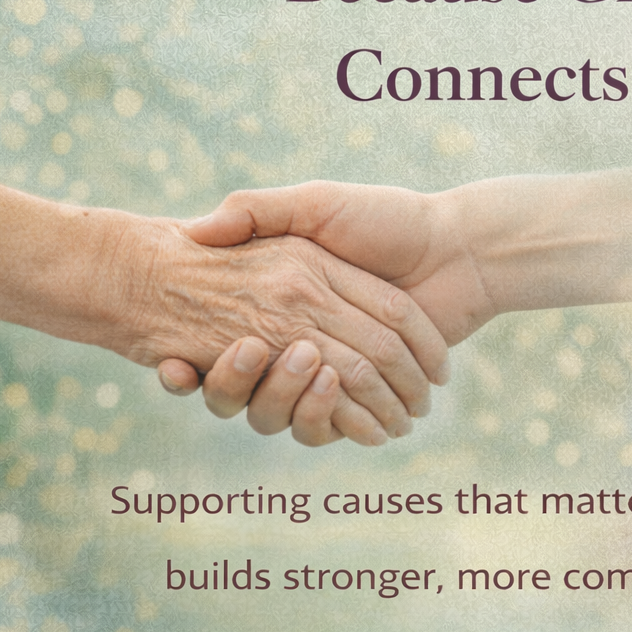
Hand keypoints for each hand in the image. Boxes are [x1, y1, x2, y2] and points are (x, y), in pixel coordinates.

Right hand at [157, 182, 490, 433]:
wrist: (460, 250)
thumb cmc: (388, 219)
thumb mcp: (317, 204)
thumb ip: (260, 209)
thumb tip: (194, 231)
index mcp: (280, 302)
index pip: (221, 340)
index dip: (192, 354)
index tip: (171, 358)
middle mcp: (298, 342)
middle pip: (243, 387)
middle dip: (234, 383)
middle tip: (249, 349)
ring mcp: (331, 374)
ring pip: (280, 414)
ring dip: (283, 401)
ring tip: (306, 362)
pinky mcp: (366, 399)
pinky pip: (329, 426)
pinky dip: (331, 422)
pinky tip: (328, 398)